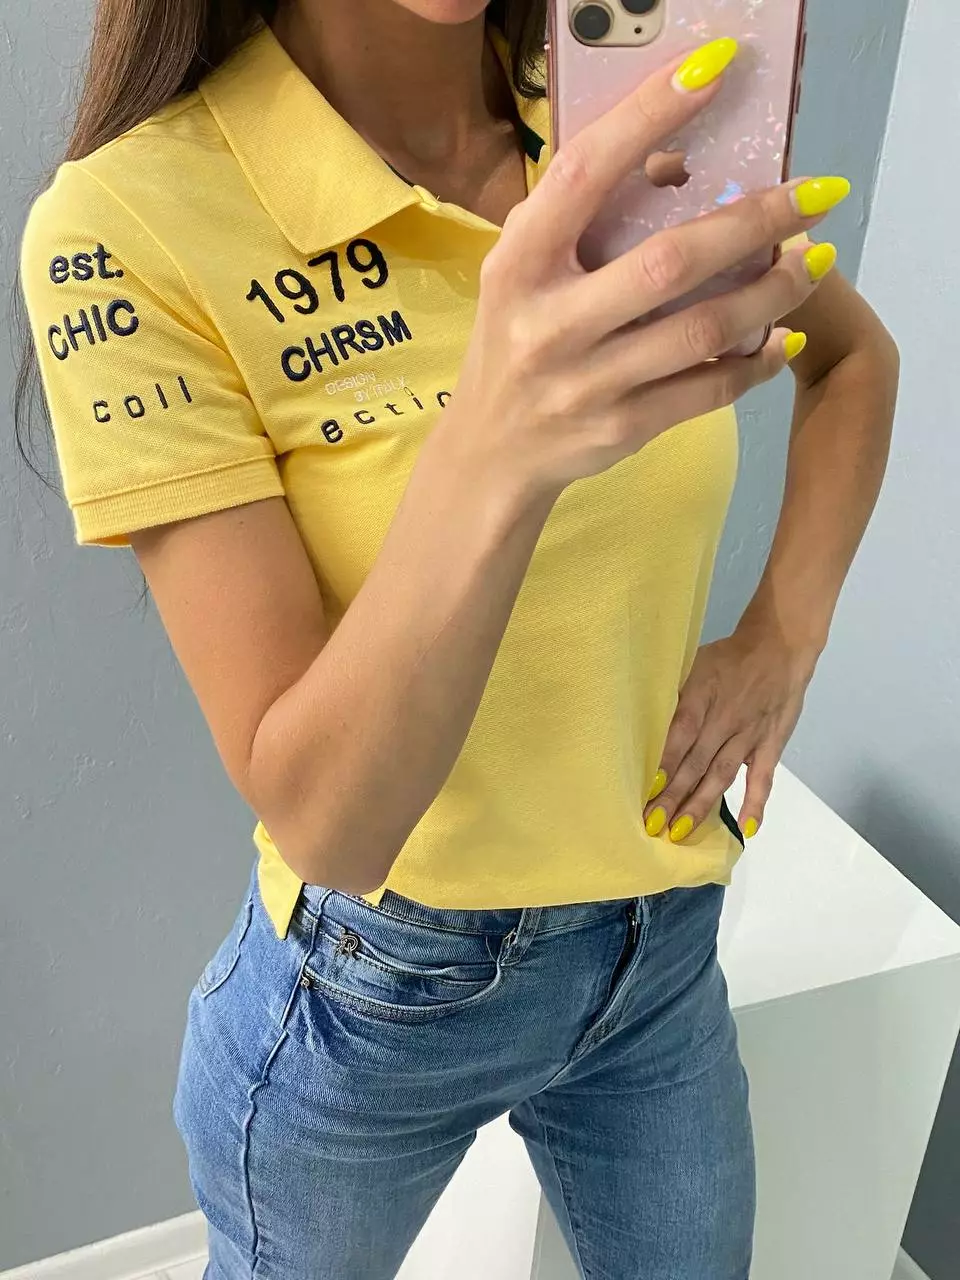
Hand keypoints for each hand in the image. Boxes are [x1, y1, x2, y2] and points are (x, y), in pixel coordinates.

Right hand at [431, 38, 849, 504]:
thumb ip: (574, 222)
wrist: (491, 453)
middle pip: (668, 262)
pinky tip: (782, 336)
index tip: (714, 70)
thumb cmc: (516, 341)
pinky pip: (707, 391)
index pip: (584, 174)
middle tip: (817, 193)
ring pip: (702, 330)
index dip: (648, 117)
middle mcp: (548, 324)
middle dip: (754, 221)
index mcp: (518, 264)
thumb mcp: (521, 275)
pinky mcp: (621, 427)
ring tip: (817, 259)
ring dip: (774, 292)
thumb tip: (676, 160)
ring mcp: (586, 382)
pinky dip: (755, 361)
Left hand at [643, 627, 818, 843]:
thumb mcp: (694, 665)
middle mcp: (725, 720)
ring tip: (680, 831)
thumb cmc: (728, 657)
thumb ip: (675, 696)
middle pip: (696, 763)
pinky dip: (755, 804)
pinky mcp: (770, 745)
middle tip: (653, 824)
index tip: (648, 790)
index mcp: (702, 698)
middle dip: (674, 796)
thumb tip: (646, 724)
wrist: (779, 647)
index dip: (665, 763)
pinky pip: (763, 778)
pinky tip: (745, 829)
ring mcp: (749, 735)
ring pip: (721, 775)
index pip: (680, 735)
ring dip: (700, 805)